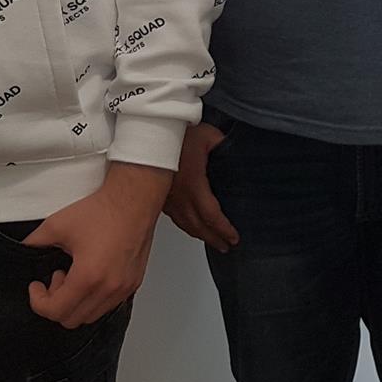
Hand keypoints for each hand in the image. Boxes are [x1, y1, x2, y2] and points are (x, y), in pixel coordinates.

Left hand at [25, 162, 170, 327]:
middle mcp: (108, 288)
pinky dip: (94, 299)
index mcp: (88, 277)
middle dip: (56, 303)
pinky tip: (91, 275)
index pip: (55, 311)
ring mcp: (123, 288)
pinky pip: (108, 305)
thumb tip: (24, 250)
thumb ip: (34, 242)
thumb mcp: (58, 225)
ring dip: (76, 303)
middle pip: (72, 319)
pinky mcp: (133, 283)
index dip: (38, 302)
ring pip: (91, 316)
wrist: (134, 200)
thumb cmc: (103, 211)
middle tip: (55, 280)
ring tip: (74, 277)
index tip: (36, 287)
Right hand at [163, 122, 238, 251]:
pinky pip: (175, 218)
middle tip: (226, 246)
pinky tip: (190, 226)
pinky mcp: (159, 197)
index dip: (224, 230)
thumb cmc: (173, 135)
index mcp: (194, 186)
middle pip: (199, 227)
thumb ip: (223, 145)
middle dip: (214, 239)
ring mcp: (168, 199)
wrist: (147, 135)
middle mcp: (180, 197)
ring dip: (200, 236)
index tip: (234, 238)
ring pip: (185, 225)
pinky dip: (186, 226)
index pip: (211, 216)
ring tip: (212, 241)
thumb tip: (233, 150)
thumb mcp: (208, 136)